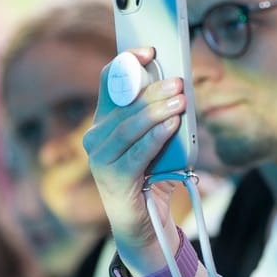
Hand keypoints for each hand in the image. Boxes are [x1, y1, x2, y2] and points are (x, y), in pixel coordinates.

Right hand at [81, 48, 185, 267]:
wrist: (146, 225)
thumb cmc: (153, 179)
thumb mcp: (156, 142)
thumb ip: (159, 118)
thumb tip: (179, 90)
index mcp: (102, 124)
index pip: (108, 82)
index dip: (127, 62)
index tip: (150, 50)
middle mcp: (95, 139)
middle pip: (124, 104)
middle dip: (153, 90)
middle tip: (178, 82)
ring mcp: (100, 160)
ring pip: (130, 127)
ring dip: (158, 111)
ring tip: (180, 101)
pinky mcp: (114, 178)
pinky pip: (138, 152)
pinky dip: (156, 136)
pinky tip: (172, 124)